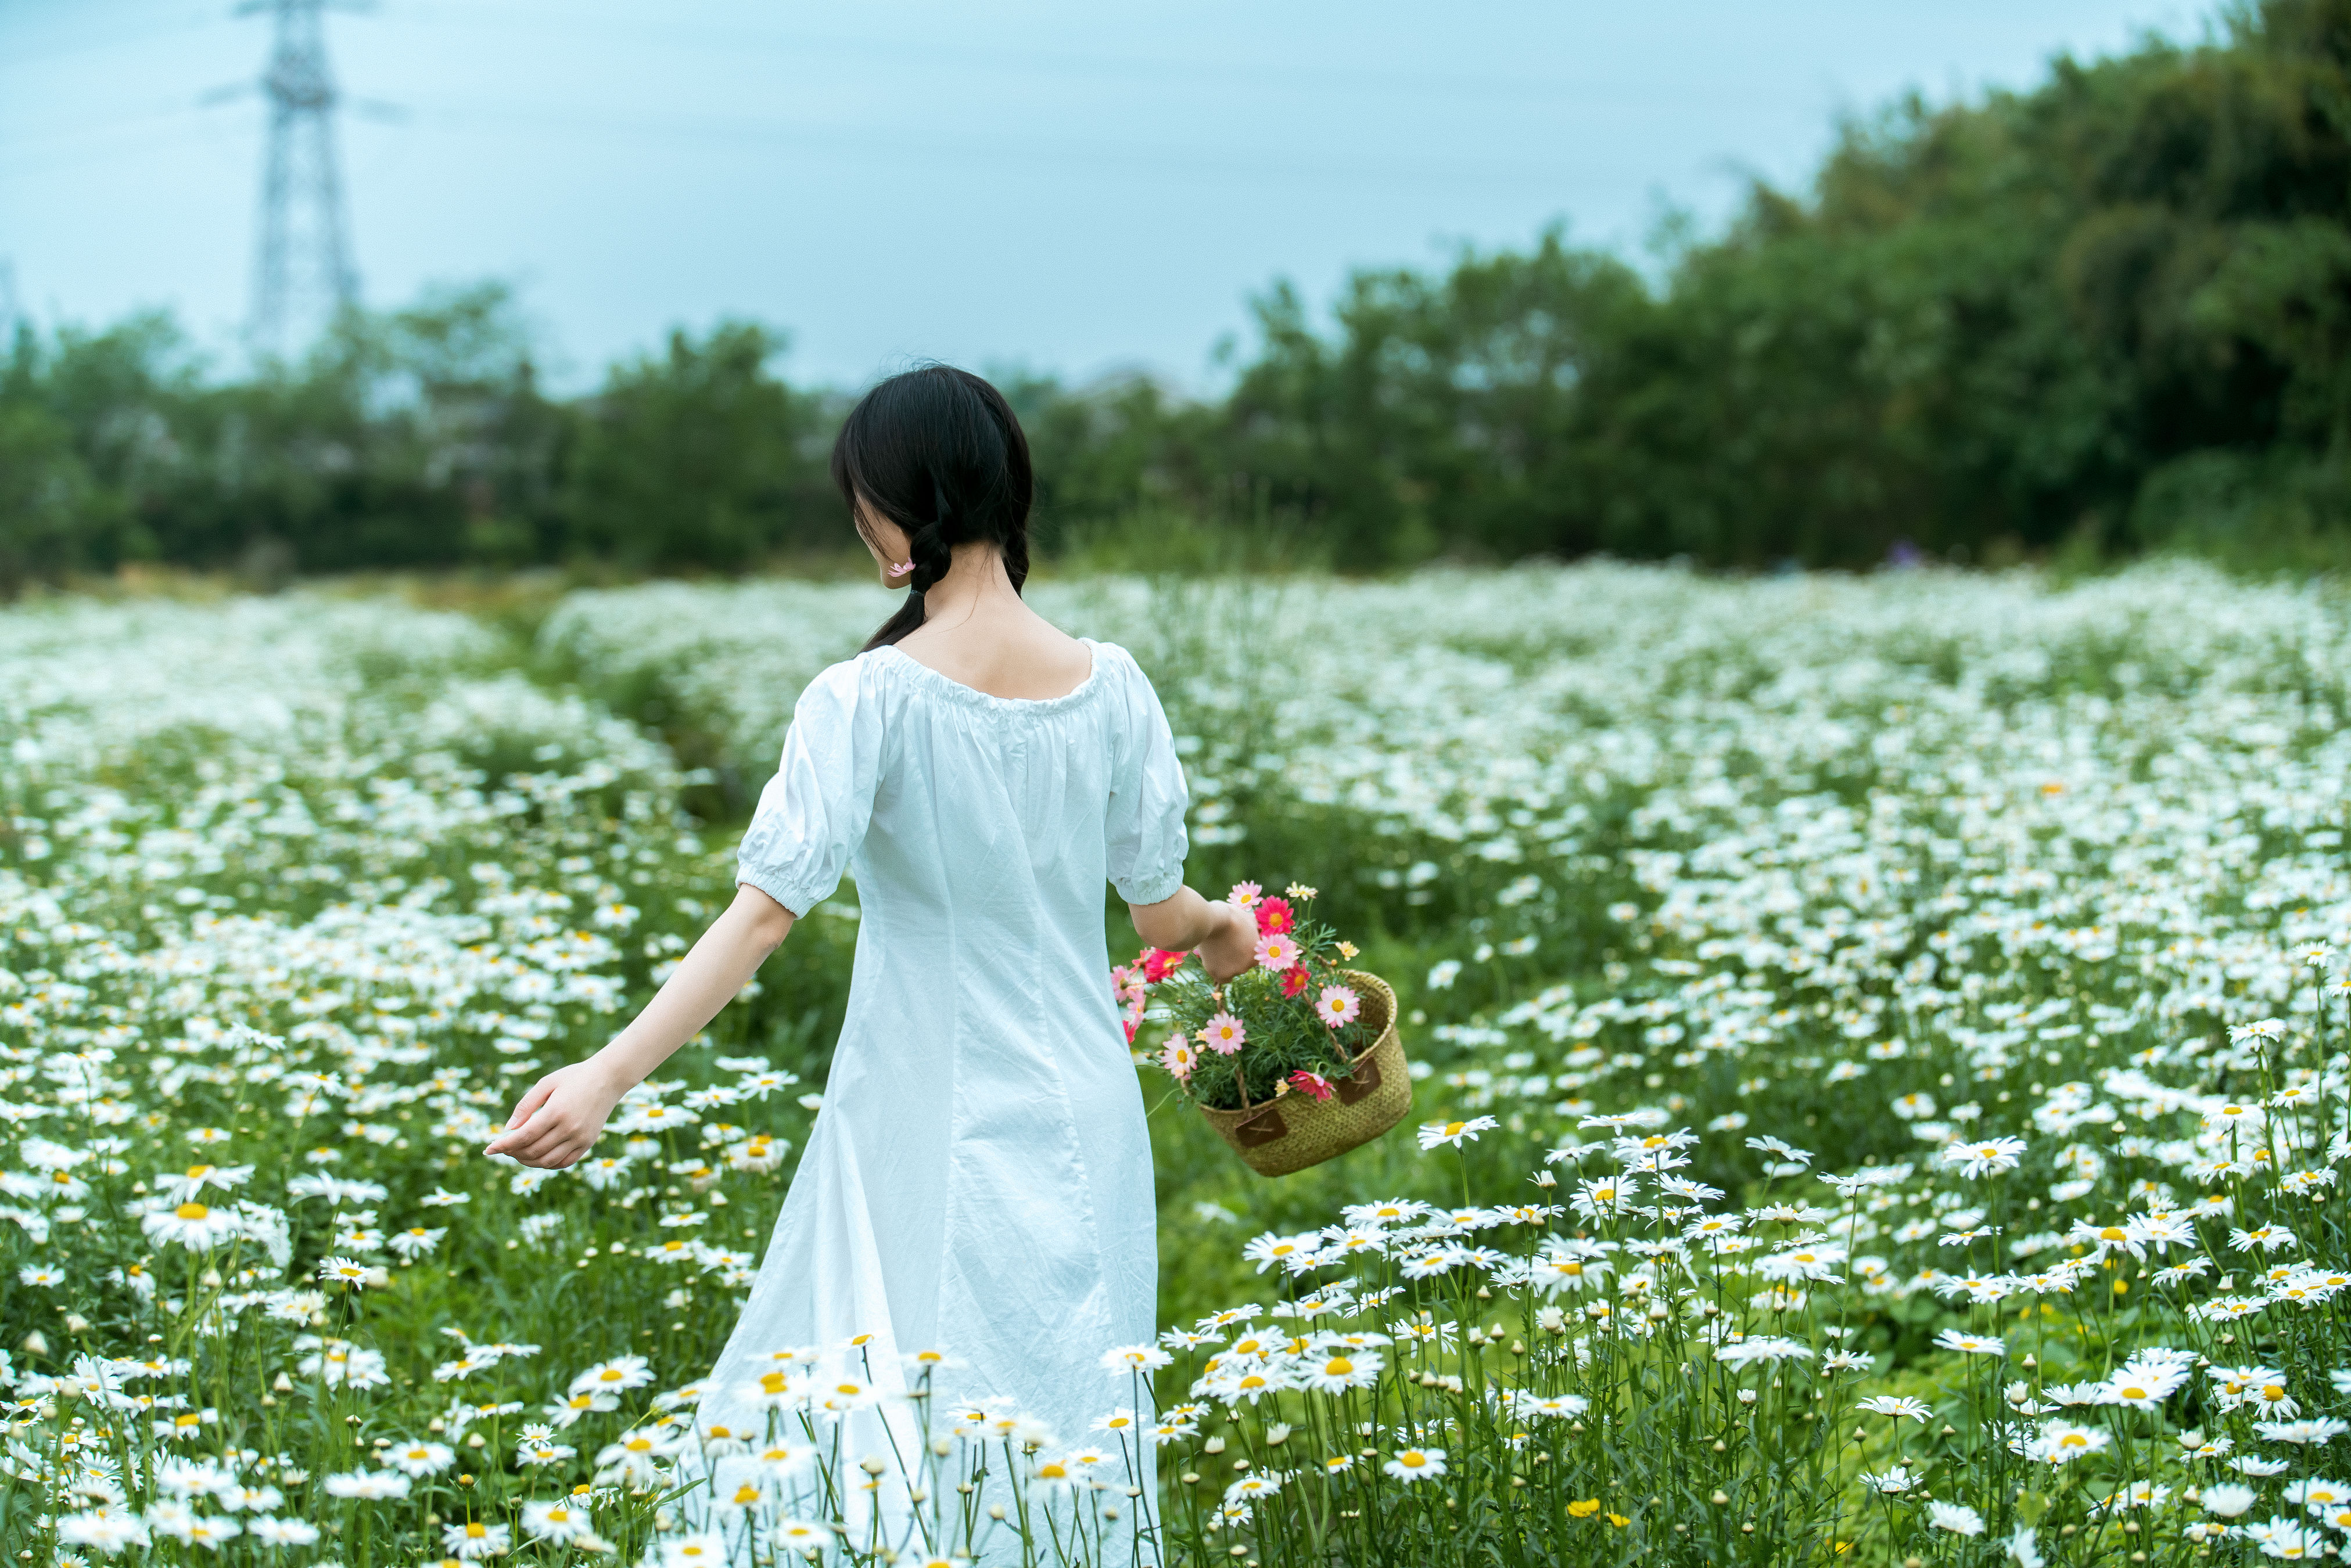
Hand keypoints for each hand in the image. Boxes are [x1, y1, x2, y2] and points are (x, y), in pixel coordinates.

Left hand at [484, 1058, 628, 1168]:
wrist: (609, 1078)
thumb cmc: (574, 1077)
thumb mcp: (546, 1083)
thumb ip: (526, 1105)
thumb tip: (508, 1128)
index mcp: (556, 1111)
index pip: (523, 1137)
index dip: (502, 1145)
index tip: (487, 1149)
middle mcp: (569, 1128)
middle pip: (532, 1151)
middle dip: (512, 1152)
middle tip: (502, 1147)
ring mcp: (580, 1138)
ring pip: (546, 1161)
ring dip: (527, 1161)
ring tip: (516, 1153)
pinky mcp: (588, 1143)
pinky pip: (563, 1163)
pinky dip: (546, 1164)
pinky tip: (537, 1156)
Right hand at [1195, 900, 1258, 983]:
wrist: (1213, 920)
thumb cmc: (1232, 916)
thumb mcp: (1250, 920)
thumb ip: (1255, 931)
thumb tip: (1257, 931)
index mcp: (1257, 953)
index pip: (1253, 957)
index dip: (1245, 950)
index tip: (1236, 944)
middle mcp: (1247, 965)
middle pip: (1242, 965)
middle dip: (1236, 956)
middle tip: (1226, 945)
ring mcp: (1233, 971)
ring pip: (1232, 971)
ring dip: (1226, 964)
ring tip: (1217, 949)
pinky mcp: (1219, 973)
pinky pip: (1222, 978)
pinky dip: (1219, 971)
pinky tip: (1216, 964)